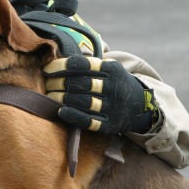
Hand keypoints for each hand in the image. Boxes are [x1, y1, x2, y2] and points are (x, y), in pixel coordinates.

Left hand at [43, 55, 157, 133]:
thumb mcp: (108, 67)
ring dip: (62, 98)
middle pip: (80, 83)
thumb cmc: (114, 82)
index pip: (81, 64)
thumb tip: (55, 63)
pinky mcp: (111, 124)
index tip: (46, 69)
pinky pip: (89, 121)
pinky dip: (73, 116)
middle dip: (58, 83)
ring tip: (50, 95)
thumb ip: (86, 64)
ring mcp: (114, 107)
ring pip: (83, 101)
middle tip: (46, 84)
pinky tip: (60, 111)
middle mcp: (114, 87)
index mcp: (111, 69)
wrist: (141, 106)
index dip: (60, 67)